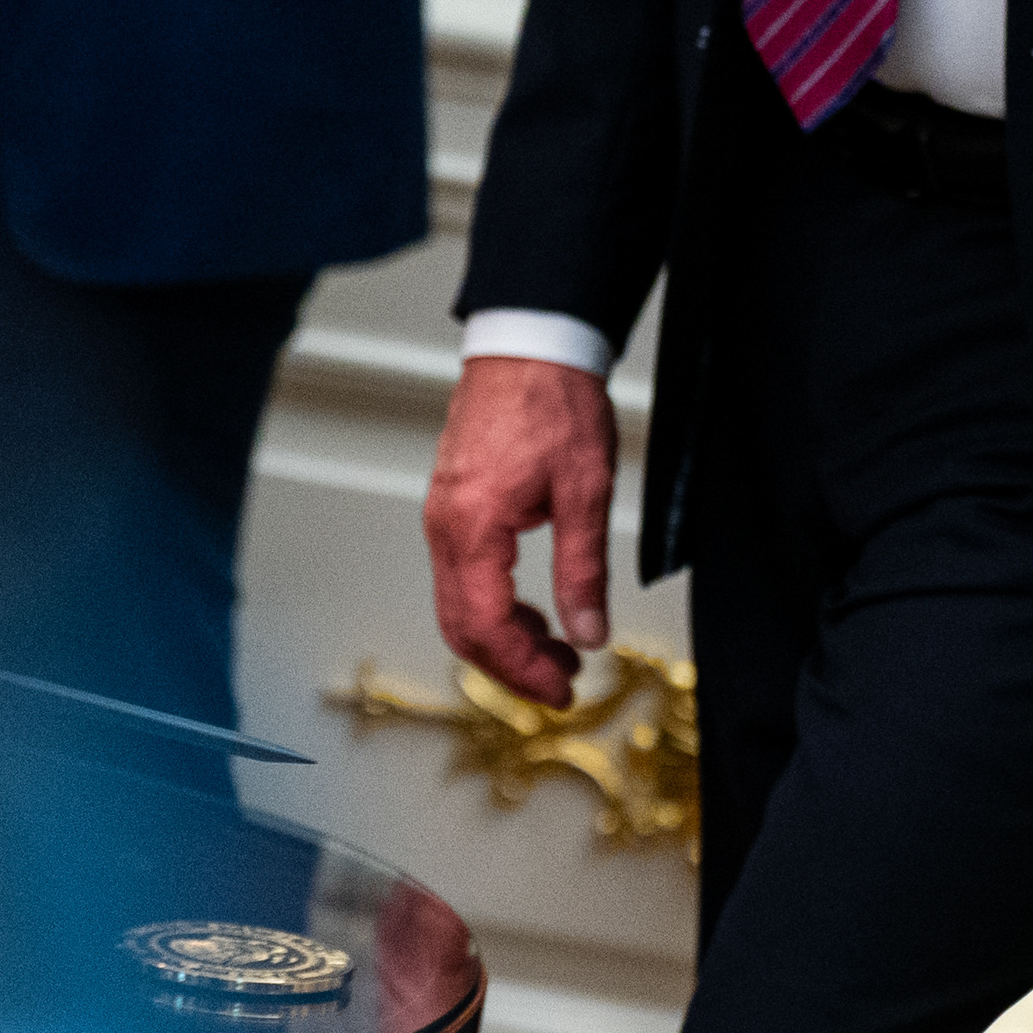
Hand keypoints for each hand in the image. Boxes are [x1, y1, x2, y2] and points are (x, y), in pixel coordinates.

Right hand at [423, 356, 615, 707]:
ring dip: (504, 638)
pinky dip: (495, 607)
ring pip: (458, 605)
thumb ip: (584, 570)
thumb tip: (588, 633)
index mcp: (473, 528)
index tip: (562, 689)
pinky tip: (535, 609)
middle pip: (462, 627)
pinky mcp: (453, 507)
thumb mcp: (586, 493)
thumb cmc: (553, 401)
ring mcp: (444, 517)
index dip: (524, 670)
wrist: (530, 343)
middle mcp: (446, 527)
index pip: (486, 626)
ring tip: (557, 650)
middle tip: (562, 683)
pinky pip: (461, 576)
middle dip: (511, 666)